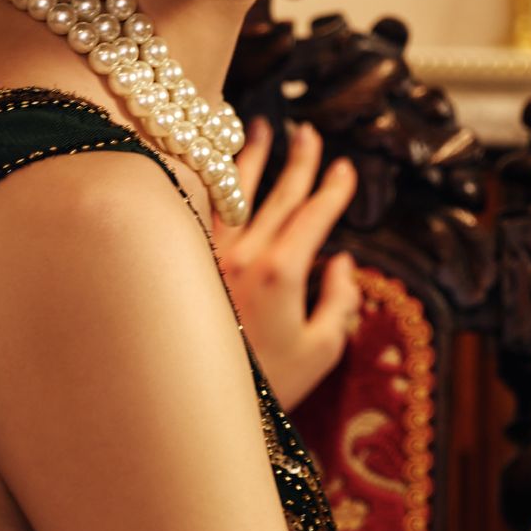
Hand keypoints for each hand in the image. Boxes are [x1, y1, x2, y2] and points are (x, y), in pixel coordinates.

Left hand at [209, 119, 361, 410]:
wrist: (198, 403)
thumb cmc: (270, 385)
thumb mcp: (322, 349)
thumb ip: (339, 301)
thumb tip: (342, 262)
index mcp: (281, 272)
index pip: (313, 217)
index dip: (333, 190)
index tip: (347, 166)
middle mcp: (242, 253)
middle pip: (277, 195)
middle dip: (297, 161)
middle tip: (308, 132)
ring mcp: (207, 254)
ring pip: (230, 192)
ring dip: (249, 157)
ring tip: (260, 127)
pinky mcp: (182, 262)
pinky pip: (197, 206)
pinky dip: (208, 180)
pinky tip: (208, 164)